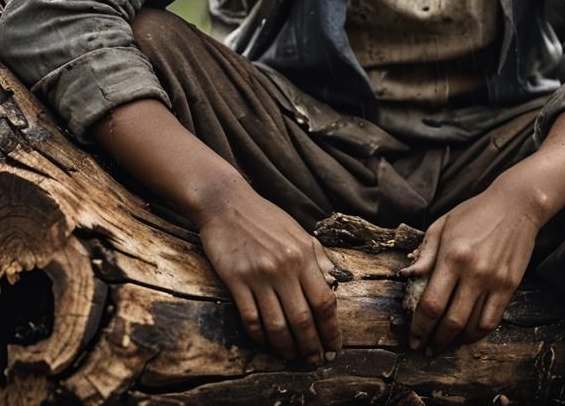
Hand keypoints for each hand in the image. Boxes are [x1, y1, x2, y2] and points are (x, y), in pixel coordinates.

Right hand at [196, 183, 341, 365]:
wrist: (227, 203)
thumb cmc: (265, 217)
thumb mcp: (299, 231)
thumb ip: (318, 257)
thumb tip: (337, 281)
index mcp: (303, 254)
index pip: (325, 301)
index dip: (332, 329)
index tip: (335, 346)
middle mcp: (284, 267)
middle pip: (304, 319)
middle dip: (313, 346)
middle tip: (316, 361)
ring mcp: (258, 275)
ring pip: (278, 324)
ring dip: (288, 347)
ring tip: (293, 357)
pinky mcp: (235, 280)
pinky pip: (251, 318)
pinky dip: (260, 336)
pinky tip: (267, 343)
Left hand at [401, 177, 541, 355]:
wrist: (516, 205)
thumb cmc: (475, 212)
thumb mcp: (443, 224)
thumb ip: (425, 252)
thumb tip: (407, 276)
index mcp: (452, 255)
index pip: (431, 303)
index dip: (419, 326)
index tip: (412, 338)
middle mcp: (473, 271)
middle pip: (450, 321)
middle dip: (434, 340)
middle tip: (424, 349)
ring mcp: (494, 281)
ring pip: (471, 327)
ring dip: (454, 343)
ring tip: (442, 347)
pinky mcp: (510, 286)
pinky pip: (491, 321)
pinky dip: (476, 335)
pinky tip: (465, 337)